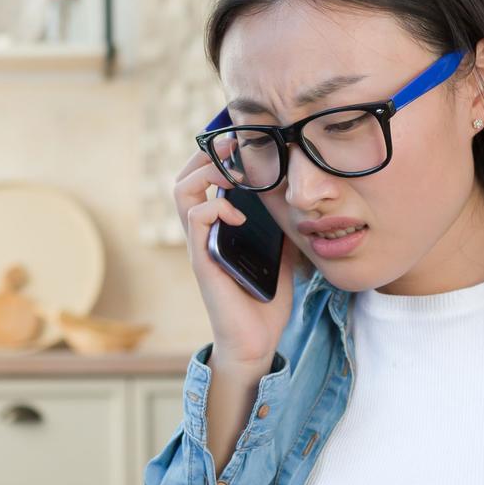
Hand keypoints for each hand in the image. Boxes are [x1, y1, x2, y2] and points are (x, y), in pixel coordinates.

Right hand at [173, 149, 301, 369]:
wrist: (256, 342)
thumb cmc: (264, 303)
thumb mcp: (281, 256)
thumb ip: (282, 229)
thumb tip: (300, 205)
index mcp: (218, 229)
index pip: (203, 181)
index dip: (215, 157)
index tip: (240, 142)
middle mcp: (203, 233)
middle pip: (185, 178)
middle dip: (206, 155)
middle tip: (233, 144)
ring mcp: (200, 245)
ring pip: (182, 192)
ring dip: (206, 172)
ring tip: (232, 172)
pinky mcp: (203, 260)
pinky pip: (196, 219)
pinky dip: (216, 207)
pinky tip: (238, 214)